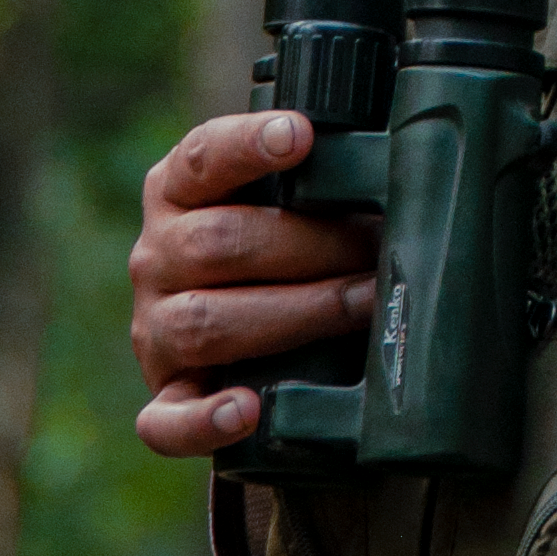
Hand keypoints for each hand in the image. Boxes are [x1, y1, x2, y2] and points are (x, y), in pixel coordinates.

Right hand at [129, 109, 378, 455]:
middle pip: (219, 243)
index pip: (202, 157)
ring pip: (205, 323)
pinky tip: (248, 410)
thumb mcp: (284, 198)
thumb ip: (314, 178)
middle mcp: (157, 256)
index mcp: (178, 192)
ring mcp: (154, 329)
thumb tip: (402, 160)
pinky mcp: (165, 395)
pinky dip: (206, 420)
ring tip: (362, 306)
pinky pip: (166, 419)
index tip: (301, 136)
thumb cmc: (279, 245)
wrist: (239, 326)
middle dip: (312, 246)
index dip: (248, 144)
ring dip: (296, 314)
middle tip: (379, 249)